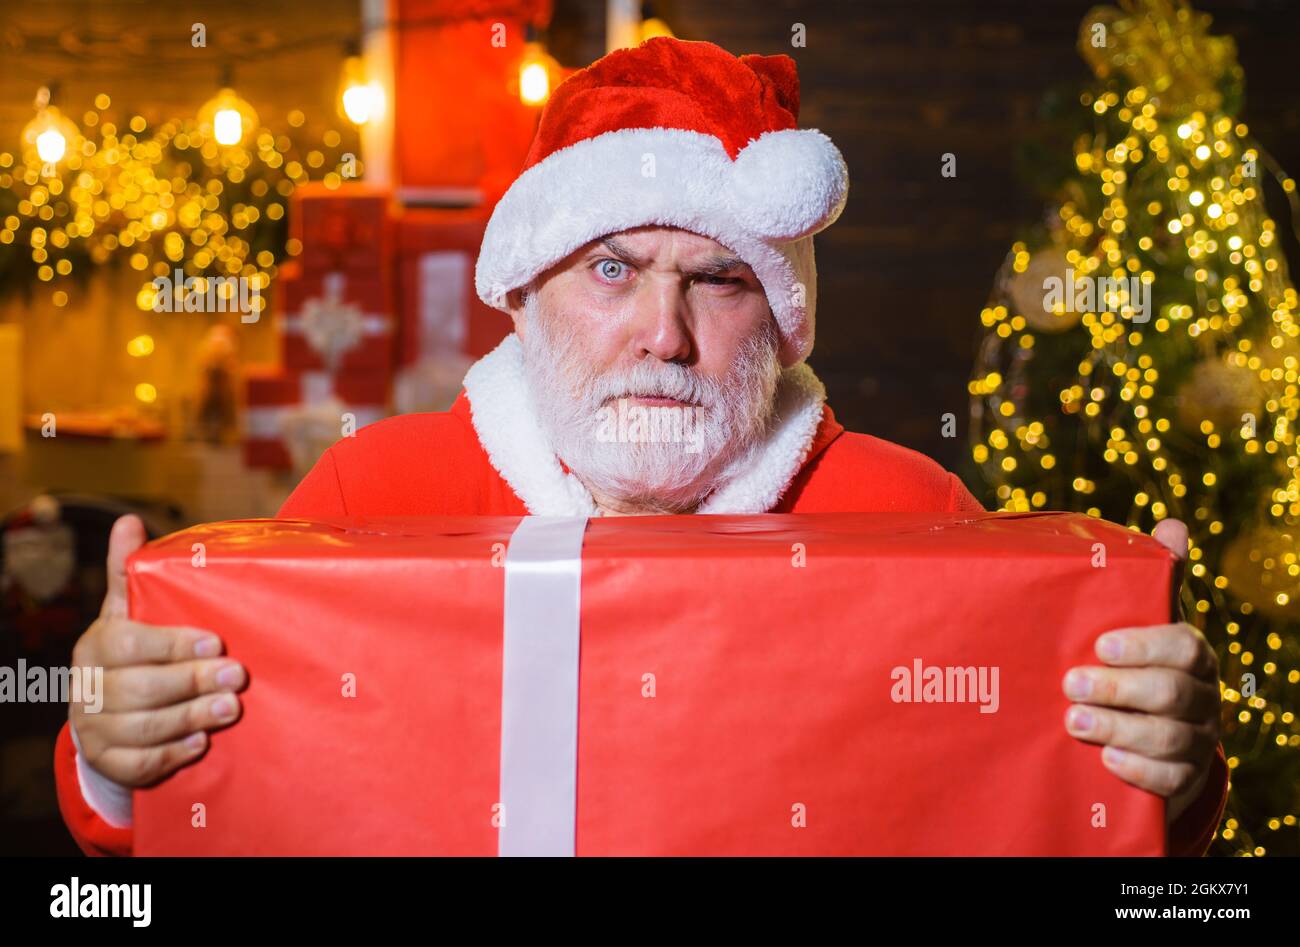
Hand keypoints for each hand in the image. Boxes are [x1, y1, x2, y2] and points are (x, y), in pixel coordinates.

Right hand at [68, 514, 246, 786]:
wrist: (104, 709)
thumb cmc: (129, 649)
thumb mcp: (127, 609)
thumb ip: (128, 570)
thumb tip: (128, 521)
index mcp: (97, 646)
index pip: (129, 645)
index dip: (172, 645)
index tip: (216, 642)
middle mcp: (88, 688)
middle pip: (139, 689)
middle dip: (192, 683)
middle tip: (237, 677)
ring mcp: (94, 728)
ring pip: (142, 728)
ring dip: (191, 718)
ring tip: (231, 708)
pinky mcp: (107, 761)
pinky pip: (137, 764)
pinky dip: (170, 755)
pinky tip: (200, 743)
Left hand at [1061, 518, 1221, 823]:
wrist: (1149, 736)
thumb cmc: (1136, 665)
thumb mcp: (1142, 624)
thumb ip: (1153, 580)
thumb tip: (1173, 525)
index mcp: (1191, 654)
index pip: (1182, 646)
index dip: (1143, 646)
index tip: (1100, 645)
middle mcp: (1202, 696)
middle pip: (1171, 693)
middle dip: (1118, 689)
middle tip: (1070, 684)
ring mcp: (1196, 740)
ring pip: (1168, 737)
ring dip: (1118, 728)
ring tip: (1074, 722)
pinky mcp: (1183, 778)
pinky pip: (1170, 779)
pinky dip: (1139, 770)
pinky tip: (1108, 760)